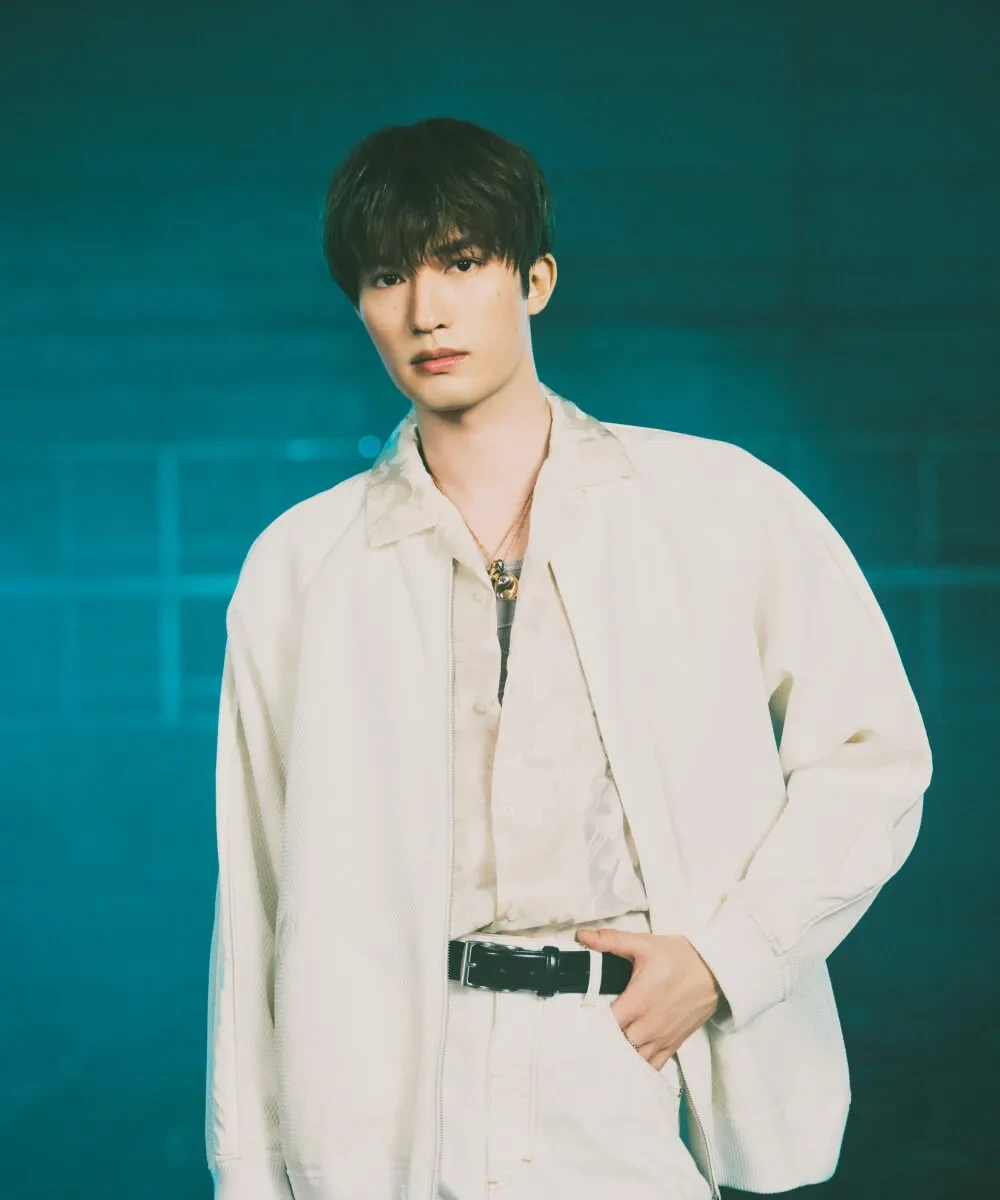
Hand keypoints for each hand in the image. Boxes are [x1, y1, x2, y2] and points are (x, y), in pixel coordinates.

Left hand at [575, 928, 722, 1070]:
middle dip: (603, 1039)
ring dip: (620, 1053)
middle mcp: (648, 1026)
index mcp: (637, 1002)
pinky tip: (630, 1059)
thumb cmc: (679, 957)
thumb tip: (582, 936)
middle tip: (591, 1030)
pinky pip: (653, 1066)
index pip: (605, 1024)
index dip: (591, 1022)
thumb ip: (611, 941)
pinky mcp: (674, 1045)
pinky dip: (640, 1065)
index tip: (582, 1016)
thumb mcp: (644, 944)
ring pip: (633, 1059)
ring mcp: (662, 1039)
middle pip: (616, 1044)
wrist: (715, 971)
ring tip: (608, 1045)